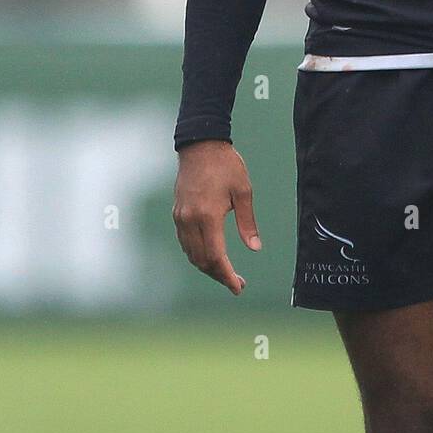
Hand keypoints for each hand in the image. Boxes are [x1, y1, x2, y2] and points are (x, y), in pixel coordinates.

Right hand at [172, 142, 261, 293]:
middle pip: (201, 260)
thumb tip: (255, 248)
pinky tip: (211, 256)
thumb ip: (248, 222)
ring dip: (207, 267)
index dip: (226, 275)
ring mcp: (181, 217)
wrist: (200, 144)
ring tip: (226, 273)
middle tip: (237, 283)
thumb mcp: (243, 191)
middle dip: (219, 275)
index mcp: (208, 216)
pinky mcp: (177, 213)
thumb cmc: (226, 165)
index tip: (238, 287)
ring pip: (191, 254)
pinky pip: (185, 242)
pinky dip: (197, 255)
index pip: (215, 256)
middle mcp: (190, 220)